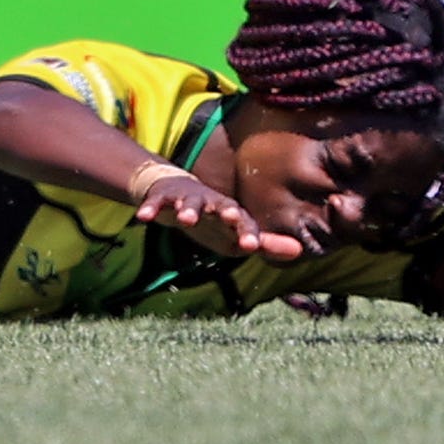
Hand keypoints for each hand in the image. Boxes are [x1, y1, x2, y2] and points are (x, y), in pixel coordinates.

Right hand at [132, 170, 304, 263]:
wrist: (176, 192)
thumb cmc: (213, 219)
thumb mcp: (237, 234)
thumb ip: (265, 243)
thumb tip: (300, 250)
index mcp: (231, 214)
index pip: (244, 224)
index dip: (249, 234)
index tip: (252, 246)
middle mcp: (213, 203)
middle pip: (221, 206)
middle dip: (226, 211)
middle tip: (231, 217)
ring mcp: (188, 198)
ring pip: (190, 202)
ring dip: (189, 209)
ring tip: (187, 218)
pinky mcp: (165, 197)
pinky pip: (156, 203)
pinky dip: (150, 208)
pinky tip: (143, 217)